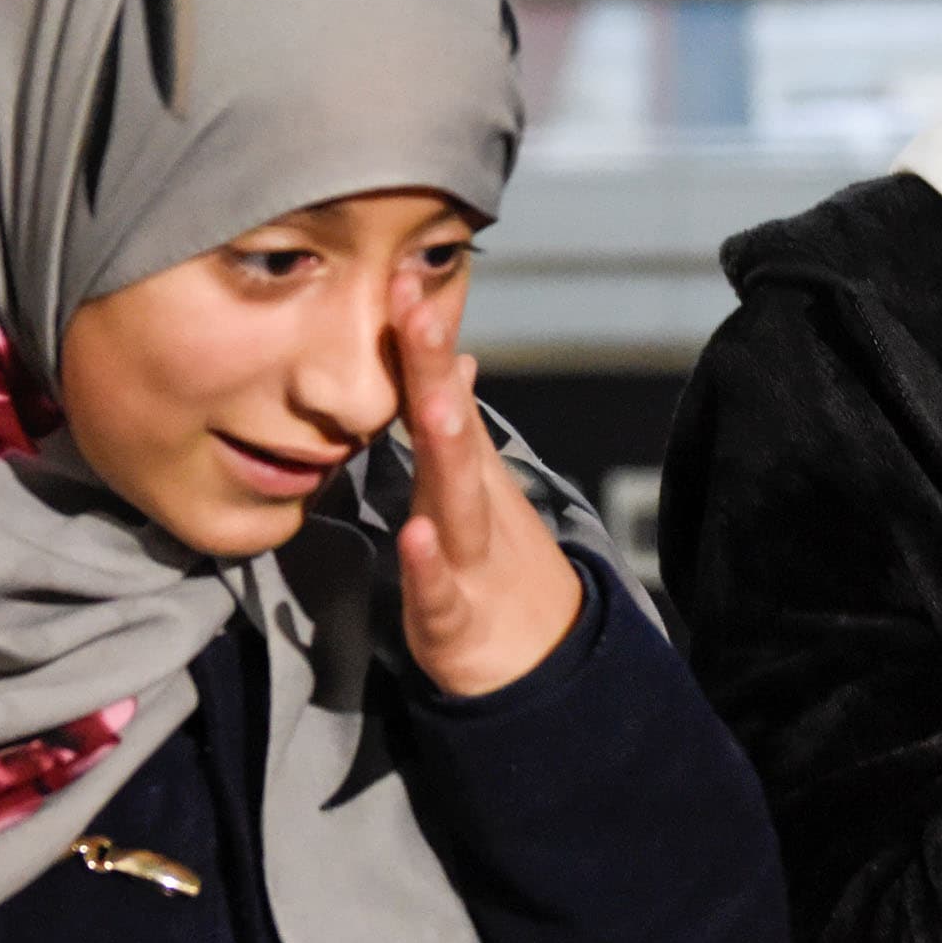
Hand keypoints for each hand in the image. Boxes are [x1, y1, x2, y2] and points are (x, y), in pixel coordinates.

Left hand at [391, 272, 584, 698]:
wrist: (542, 667)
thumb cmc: (497, 567)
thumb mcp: (477, 488)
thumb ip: (460, 424)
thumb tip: (457, 361)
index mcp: (463, 471)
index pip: (440, 391)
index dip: (422, 338)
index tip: (399, 275)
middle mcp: (470, 501)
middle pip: (451, 428)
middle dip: (433, 367)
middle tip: (414, 306)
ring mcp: (467, 558)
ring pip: (454, 498)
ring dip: (444, 449)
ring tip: (430, 400)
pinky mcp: (454, 619)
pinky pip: (437, 592)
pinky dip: (427, 568)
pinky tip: (411, 539)